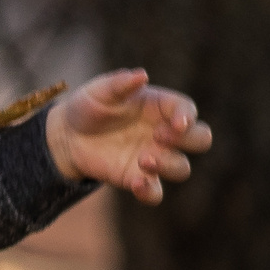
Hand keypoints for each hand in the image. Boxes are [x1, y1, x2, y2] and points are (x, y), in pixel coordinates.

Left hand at [45, 68, 212, 203]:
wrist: (69, 134)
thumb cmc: (90, 106)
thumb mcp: (100, 91)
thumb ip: (120, 83)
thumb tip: (141, 75)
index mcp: (162, 107)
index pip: (187, 110)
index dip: (187, 117)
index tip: (177, 123)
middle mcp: (166, 133)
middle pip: (200, 139)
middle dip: (189, 140)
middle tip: (159, 136)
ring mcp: (155, 158)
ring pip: (182, 168)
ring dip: (169, 165)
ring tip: (142, 159)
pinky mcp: (139, 178)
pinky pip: (155, 194)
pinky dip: (150, 193)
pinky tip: (136, 184)